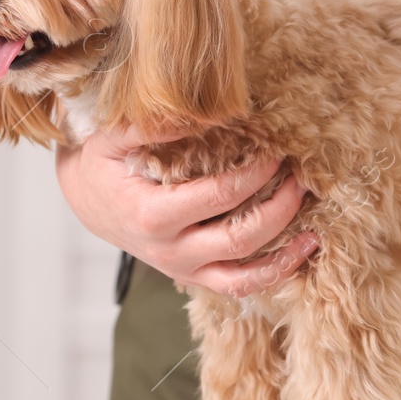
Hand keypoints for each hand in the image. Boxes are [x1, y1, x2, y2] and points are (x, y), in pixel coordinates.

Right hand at [54, 126, 316, 295]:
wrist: (86, 202)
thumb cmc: (101, 164)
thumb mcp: (112, 137)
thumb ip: (151, 124)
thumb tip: (202, 113)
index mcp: (151, 215)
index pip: (218, 196)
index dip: (254, 174)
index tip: (276, 150)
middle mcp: (169, 250)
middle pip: (239, 238)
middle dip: (278, 208)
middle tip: (301, 178)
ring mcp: (183, 269)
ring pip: (243, 274)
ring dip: (284, 253)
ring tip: (314, 227)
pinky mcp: (193, 276)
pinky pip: (238, 286)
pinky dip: (273, 274)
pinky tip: (301, 251)